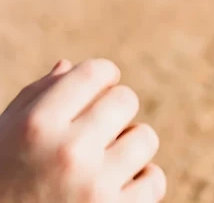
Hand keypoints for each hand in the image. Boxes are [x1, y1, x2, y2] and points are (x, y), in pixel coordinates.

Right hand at [0, 59, 165, 202]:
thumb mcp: (0, 142)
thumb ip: (33, 101)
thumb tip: (69, 67)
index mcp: (36, 126)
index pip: (98, 71)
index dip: (99, 82)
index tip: (92, 98)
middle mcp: (68, 152)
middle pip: (126, 100)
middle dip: (112, 116)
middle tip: (91, 139)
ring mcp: (94, 187)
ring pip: (145, 138)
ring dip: (127, 151)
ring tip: (97, 170)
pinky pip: (154, 180)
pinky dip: (139, 187)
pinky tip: (111, 196)